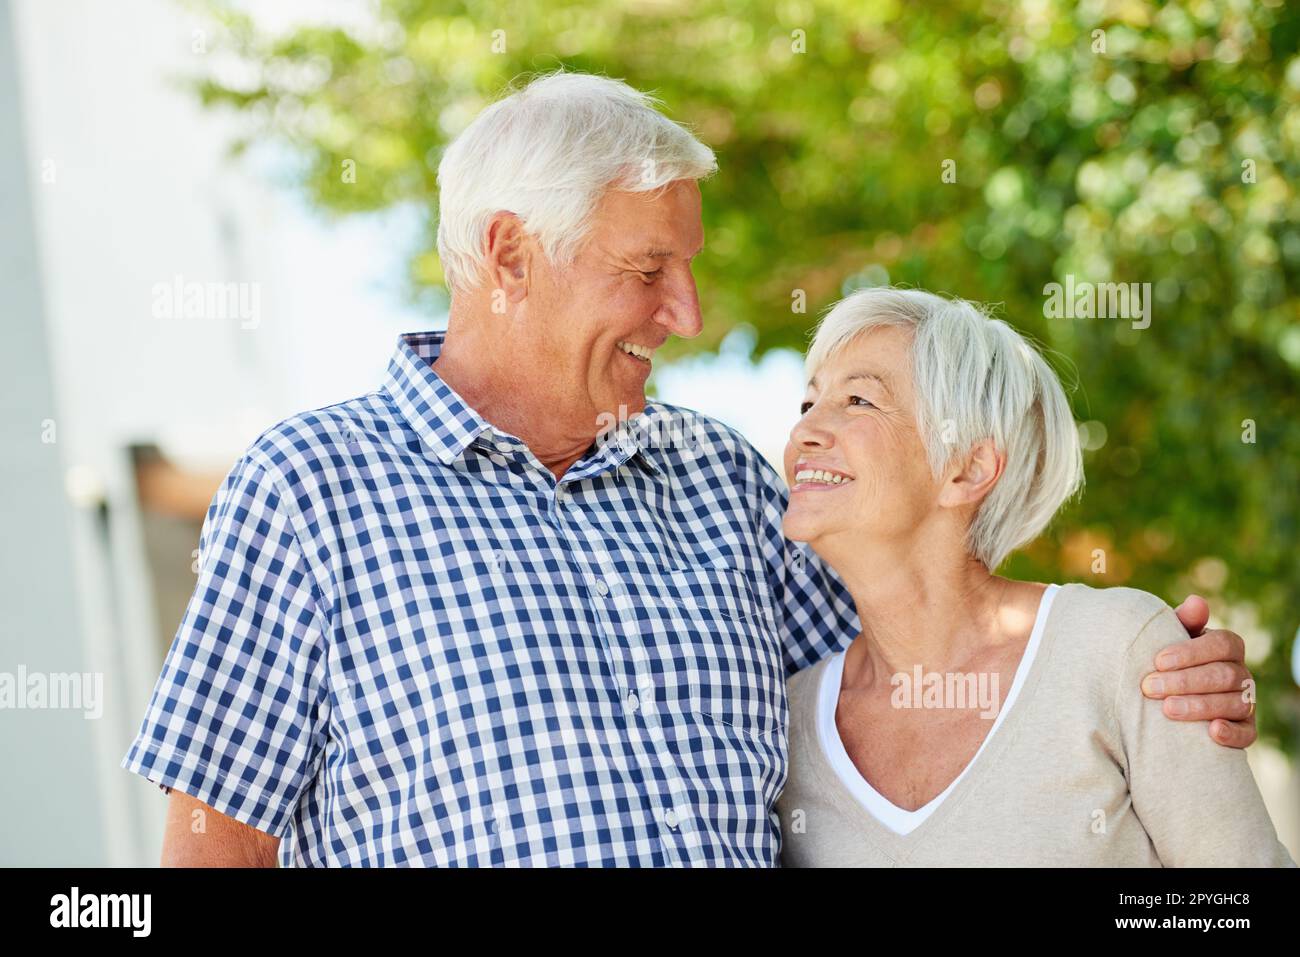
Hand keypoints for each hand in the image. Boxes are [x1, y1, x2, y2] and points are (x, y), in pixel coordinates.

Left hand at [1140, 594, 1255, 748]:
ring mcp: (1245, 702)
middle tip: (1150, 687)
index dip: (1191, 652)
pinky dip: (1232, 734)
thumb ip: (1184, 620)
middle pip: (1224, 675)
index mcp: (1228, 647)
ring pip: (1234, 703)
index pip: (1222, 645)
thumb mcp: (1173, 638)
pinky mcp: (1245, 729)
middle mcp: (1242, 674)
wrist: (1171, 694)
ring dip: (1200, 706)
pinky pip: (1248, 734)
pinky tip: (1212, 732)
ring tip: (1167, 709)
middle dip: (1185, 682)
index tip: (1158, 661)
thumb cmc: (1171, 660)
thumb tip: (1196, 602)